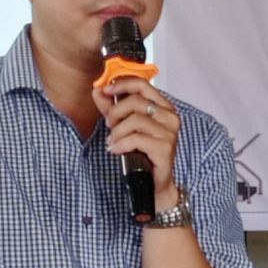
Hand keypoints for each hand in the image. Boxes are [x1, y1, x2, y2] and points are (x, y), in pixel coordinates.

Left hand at [92, 76, 179, 197]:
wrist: (154, 183)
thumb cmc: (142, 153)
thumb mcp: (124, 126)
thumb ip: (111, 107)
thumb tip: (97, 90)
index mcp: (163, 107)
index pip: (142, 85)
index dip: (121, 84)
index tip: (106, 90)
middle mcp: (170, 117)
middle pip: (135, 101)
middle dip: (115, 113)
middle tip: (109, 125)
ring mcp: (169, 133)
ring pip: (135, 120)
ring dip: (117, 131)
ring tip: (113, 140)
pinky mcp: (164, 148)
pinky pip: (135, 139)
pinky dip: (121, 144)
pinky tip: (116, 150)